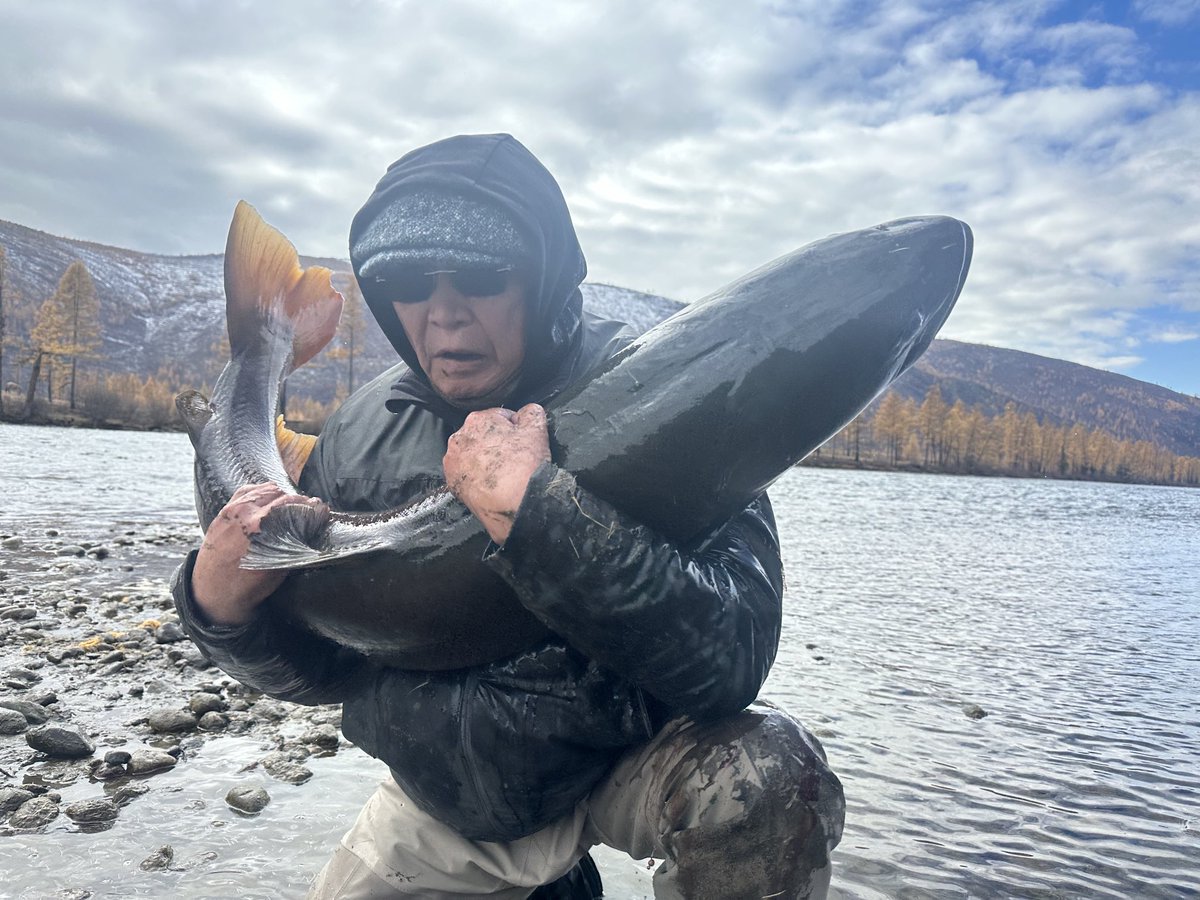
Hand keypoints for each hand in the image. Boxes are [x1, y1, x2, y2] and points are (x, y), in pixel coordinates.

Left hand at [191, 483, 320, 624]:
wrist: (213, 591)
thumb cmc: (247, 585)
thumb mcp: (278, 569)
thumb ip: (295, 544)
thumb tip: (313, 526)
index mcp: (261, 530)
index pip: (297, 508)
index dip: (315, 510)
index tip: (323, 512)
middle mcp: (246, 515)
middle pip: (286, 496)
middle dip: (302, 503)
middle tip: (310, 511)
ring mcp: (234, 509)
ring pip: (270, 489)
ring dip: (284, 496)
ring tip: (290, 508)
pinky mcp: (226, 508)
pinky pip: (251, 489)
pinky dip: (264, 492)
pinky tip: (271, 502)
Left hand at [443, 403, 550, 544]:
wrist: (514, 504)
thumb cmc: (525, 464)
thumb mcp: (537, 428)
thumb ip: (531, 411)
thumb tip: (525, 412)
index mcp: (477, 419)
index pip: (500, 418)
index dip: (515, 429)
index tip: (523, 442)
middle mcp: (458, 437)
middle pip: (483, 435)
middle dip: (496, 443)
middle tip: (513, 458)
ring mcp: (452, 462)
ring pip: (472, 454)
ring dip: (484, 459)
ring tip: (502, 473)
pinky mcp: (451, 483)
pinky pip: (466, 473)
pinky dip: (476, 476)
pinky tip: (490, 483)